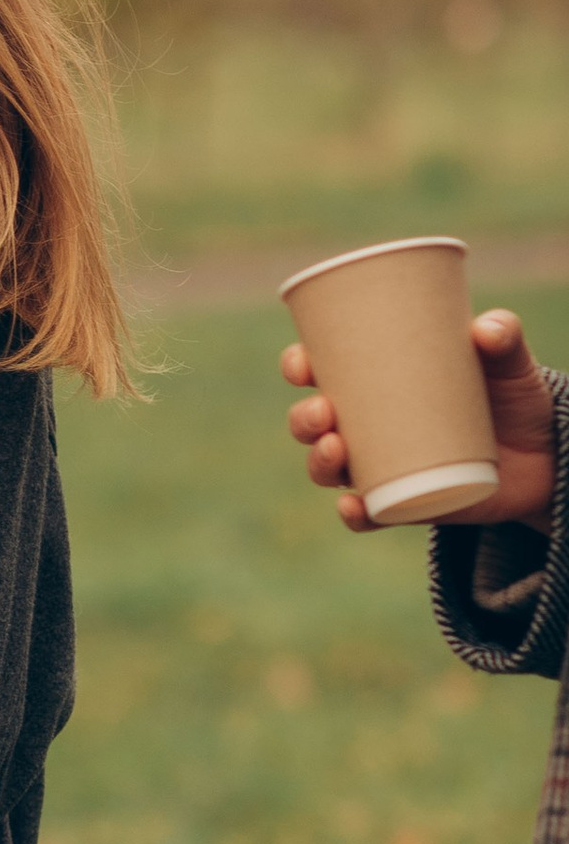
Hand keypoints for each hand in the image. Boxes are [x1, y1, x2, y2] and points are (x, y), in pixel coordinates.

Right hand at [282, 310, 557, 536]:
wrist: (545, 457)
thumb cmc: (514, 399)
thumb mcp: (510, 364)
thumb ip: (503, 339)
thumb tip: (486, 329)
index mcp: (378, 381)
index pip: (322, 370)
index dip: (299, 366)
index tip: (302, 364)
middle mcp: (370, 425)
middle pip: (315, 423)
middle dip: (304, 419)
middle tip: (324, 411)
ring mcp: (384, 466)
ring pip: (331, 468)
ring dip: (320, 462)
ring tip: (337, 450)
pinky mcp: (406, 504)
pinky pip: (369, 514)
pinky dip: (355, 514)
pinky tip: (354, 506)